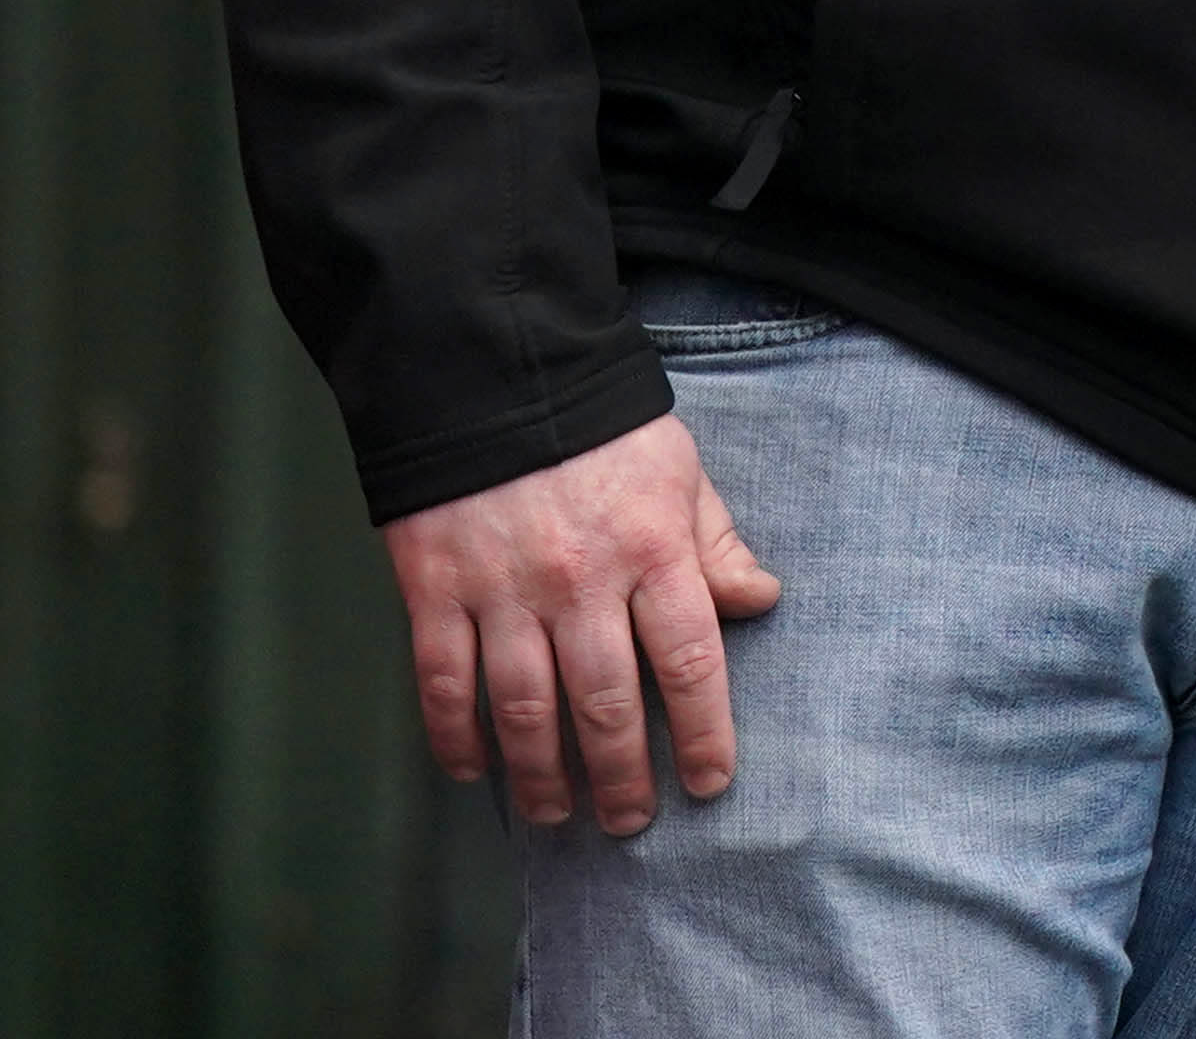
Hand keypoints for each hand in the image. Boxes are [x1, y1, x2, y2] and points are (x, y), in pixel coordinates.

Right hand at [381, 413, 785, 832]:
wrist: (491, 374)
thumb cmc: (600, 428)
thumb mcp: (680, 471)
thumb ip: (716, 543)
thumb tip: (760, 601)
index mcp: (653, 549)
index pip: (691, 660)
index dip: (705, 731)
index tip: (711, 781)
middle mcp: (582, 580)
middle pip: (607, 702)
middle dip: (622, 775)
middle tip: (630, 822)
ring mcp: (503, 590)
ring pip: (525, 708)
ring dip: (541, 774)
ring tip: (556, 813)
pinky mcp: (436, 591)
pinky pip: (445, 682)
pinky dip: (457, 737)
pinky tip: (475, 770)